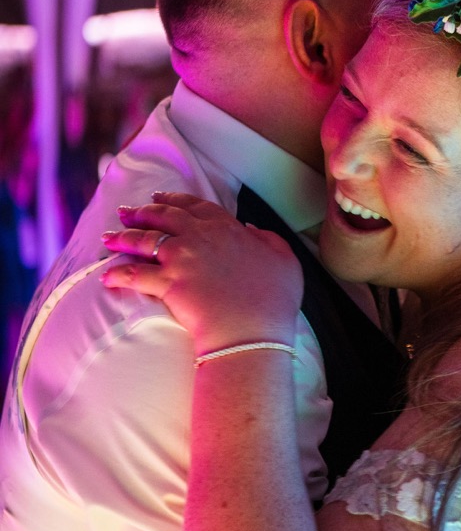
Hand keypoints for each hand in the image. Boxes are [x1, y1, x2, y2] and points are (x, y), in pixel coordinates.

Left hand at [100, 192, 303, 354]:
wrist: (254, 331)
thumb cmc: (275, 300)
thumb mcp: (285, 260)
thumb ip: (267, 238)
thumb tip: (249, 228)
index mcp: (226, 227)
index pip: (194, 206)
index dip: (174, 200)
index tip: (159, 199)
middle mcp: (199, 236)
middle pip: (161, 217)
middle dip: (140, 212)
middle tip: (126, 213)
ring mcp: (180, 259)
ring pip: (142, 241)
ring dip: (122, 237)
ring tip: (108, 238)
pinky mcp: (167, 284)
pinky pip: (134, 275)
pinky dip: (118, 274)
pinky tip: (106, 276)